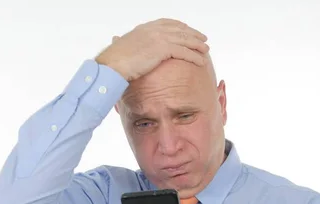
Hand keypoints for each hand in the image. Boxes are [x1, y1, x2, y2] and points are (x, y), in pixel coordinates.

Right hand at [95, 18, 209, 80]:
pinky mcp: (163, 49)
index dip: (180, 27)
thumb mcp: (124, 46)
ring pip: (185, 40)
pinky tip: (201, 61)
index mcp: (146, 28)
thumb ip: (129, 43)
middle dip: (193, 34)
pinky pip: (184, 52)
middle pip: (180, 30)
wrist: (113, 64)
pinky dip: (194, 57)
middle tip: (203, 39)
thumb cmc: (114, 59)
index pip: (168, 23)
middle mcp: (154, 29)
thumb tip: (120, 42)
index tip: (188, 30)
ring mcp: (159, 38)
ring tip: (206, 50)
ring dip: (197, 45)